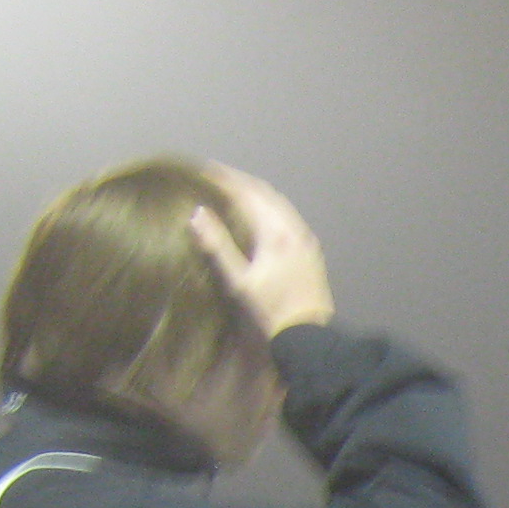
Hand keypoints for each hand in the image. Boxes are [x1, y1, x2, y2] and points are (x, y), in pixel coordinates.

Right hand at [187, 165, 334, 338]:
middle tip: (216, 174)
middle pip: (265, 193)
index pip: (247, 193)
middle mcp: (295, 229)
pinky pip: (289, 217)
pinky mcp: (311, 251)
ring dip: (256, 192)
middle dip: (240, 181)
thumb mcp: (238, 281)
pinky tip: (259, 213)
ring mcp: (306, 239)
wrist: (308, 339)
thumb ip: (217, 245)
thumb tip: (197, 212)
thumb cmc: (270, 312)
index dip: (225, 178)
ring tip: (234, 189)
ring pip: (279, 203)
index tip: (204, 169)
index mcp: (276, 232)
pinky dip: (270, 207)